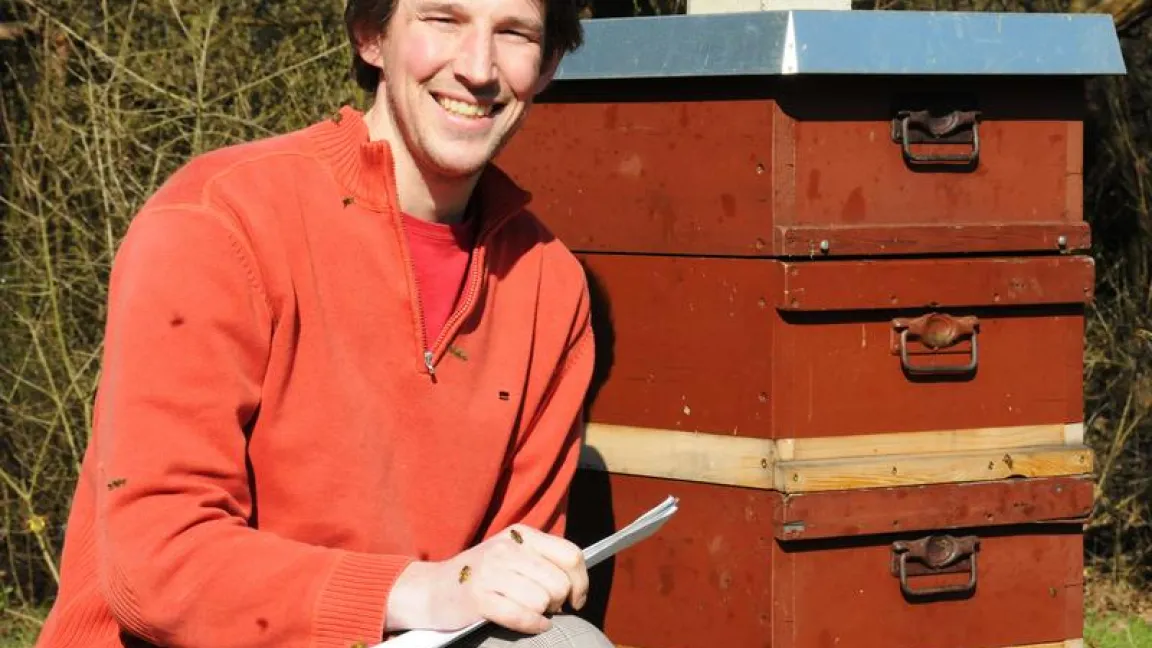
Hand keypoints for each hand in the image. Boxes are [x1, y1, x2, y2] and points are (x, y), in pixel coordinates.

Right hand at [386, 525, 588, 634]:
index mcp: (521, 534)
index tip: (576, 598)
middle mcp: (507, 549)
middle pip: (559, 583)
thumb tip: (579, 583)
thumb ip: (542, 560)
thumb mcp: (512, 555)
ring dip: (542, 614)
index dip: (581, 582)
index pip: (570, 555)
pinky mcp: (478, 597)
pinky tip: (531, 625)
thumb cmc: (480, 576)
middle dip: (559, 602)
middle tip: (546, 607)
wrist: (431, 589)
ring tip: (530, 612)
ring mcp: (491, 572)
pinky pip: (522, 616)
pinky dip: (532, 625)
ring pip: (542, 600)